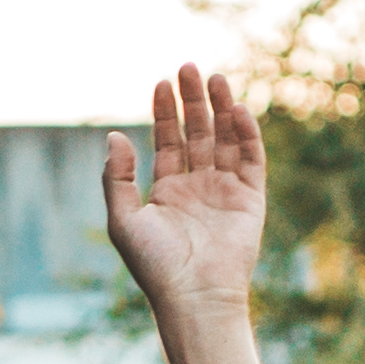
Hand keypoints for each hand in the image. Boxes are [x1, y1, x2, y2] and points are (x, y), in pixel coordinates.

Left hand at [99, 65, 265, 336]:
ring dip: (221, 109)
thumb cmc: (156, 264)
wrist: (195, 295)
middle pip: (197, 133)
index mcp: (167, 191)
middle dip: (193, 101)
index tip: (161, 82)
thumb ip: (117, 177)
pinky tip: (237, 110)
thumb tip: (113, 135)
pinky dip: (246, 134)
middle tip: (188, 67)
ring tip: (214, 77)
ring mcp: (225, 191)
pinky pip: (250, 159)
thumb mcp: (124, 219)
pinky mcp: (250, 199)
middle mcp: (197, 187)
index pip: (168, 142)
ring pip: (224, 139)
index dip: (164, 112)